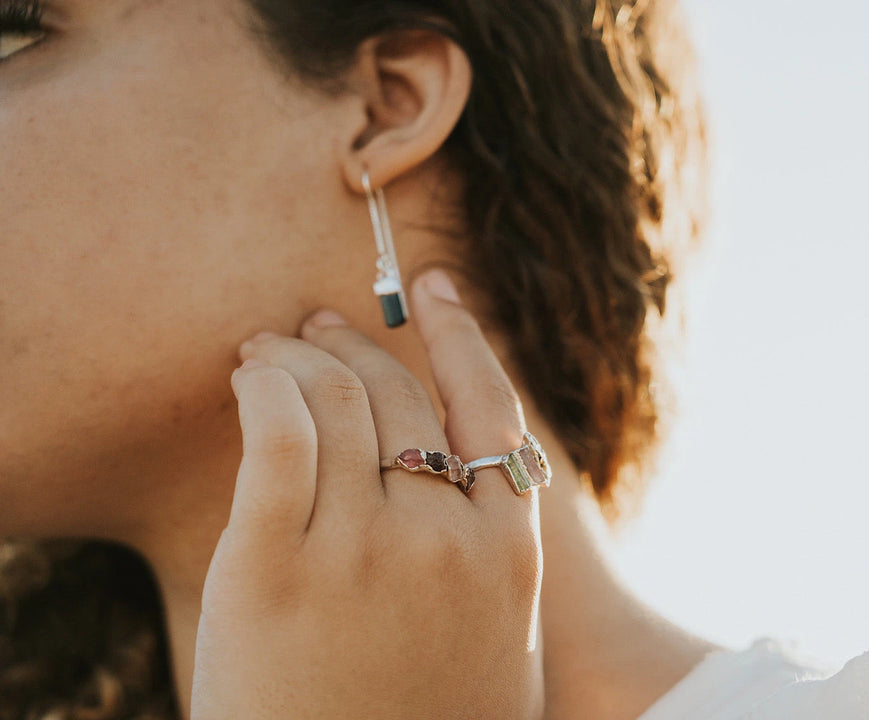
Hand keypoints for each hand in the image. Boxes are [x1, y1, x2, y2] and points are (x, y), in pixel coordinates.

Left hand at [190, 271, 543, 719]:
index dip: (461, 335)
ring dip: (298, 357)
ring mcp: (361, 551)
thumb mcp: (497, 644)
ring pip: (337, 401)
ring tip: (269, 348)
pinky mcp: (272, 570)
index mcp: (507, 554)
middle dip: (358, 343)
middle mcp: (443, 539)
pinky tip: (250, 378)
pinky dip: (264, 390)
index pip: (491, 407)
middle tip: (320, 324)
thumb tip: (476, 481)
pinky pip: (278, 437)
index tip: (432, 289)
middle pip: (402, 395)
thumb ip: (492, 556)